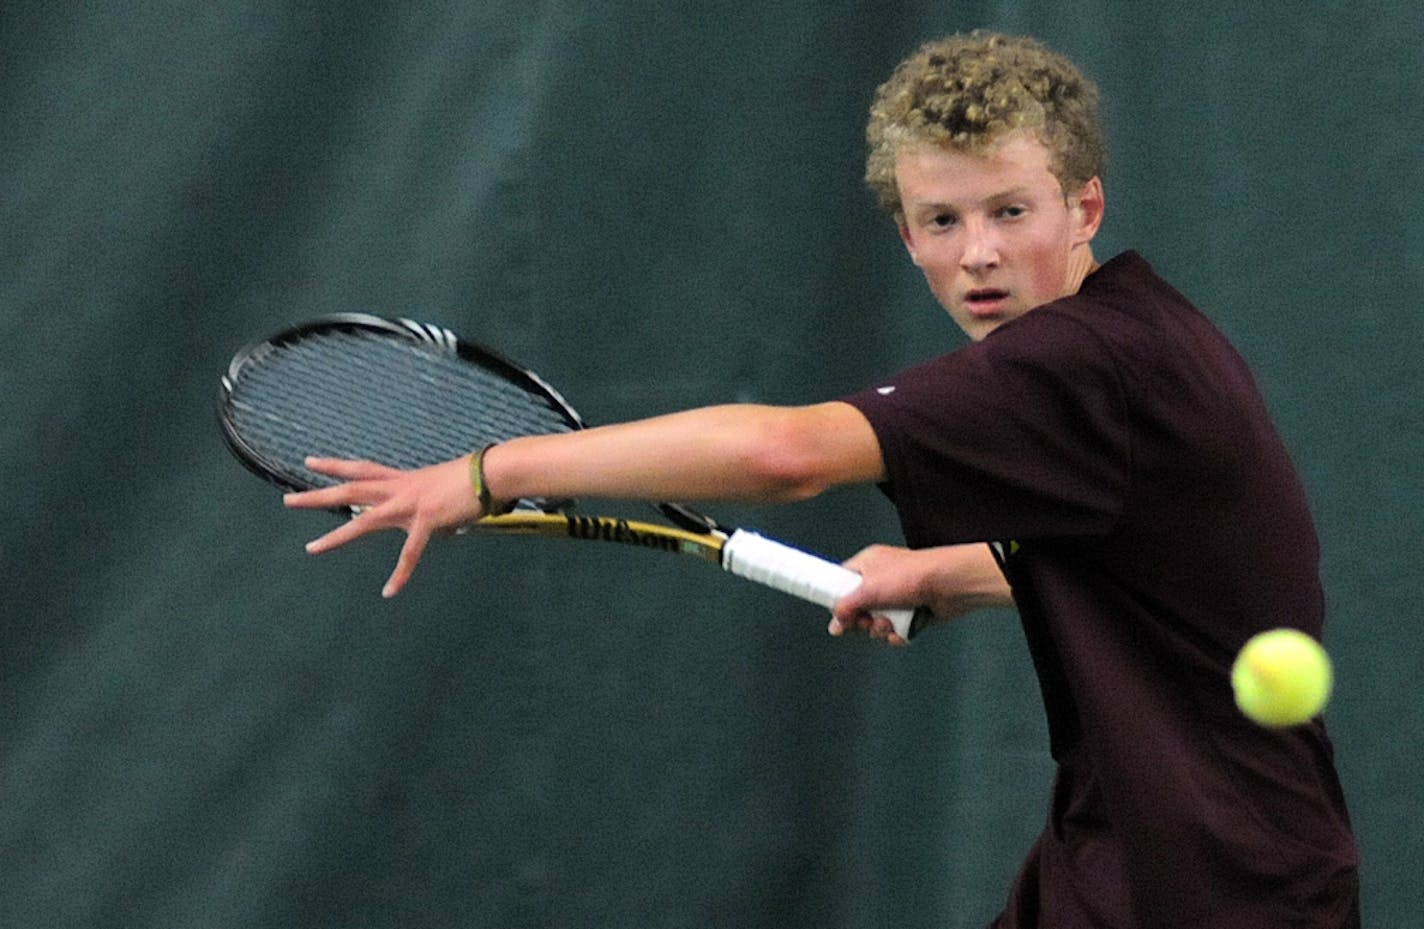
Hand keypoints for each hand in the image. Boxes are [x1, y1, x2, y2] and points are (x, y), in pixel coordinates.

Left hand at [283, 455, 483, 597]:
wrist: (490, 473)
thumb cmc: (473, 478)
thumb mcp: (439, 488)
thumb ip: (427, 505)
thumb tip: (430, 523)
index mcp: (403, 479)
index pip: (361, 469)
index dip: (335, 466)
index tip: (310, 462)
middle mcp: (399, 489)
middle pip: (350, 490)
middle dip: (318, 496)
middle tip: (288, 501)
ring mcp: (409, 505)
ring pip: (364, 521)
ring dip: (336, 537)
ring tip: (311, 548)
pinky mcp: (425, 521)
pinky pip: (409, 553)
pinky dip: (400, 574)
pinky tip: (389, 591)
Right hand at [830, 543, 1012, 643]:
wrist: (948, 585)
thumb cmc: (914, 575)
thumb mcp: (868, 589)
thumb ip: (845, 606)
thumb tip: (835, 622)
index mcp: (867, 565)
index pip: (841, 584)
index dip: (837, 601)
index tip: (838, 615)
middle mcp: (880, 581)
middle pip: (857, 610)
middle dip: (863, 622)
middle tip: (868, 620)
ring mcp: (896, 599)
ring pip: (875, 625)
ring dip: (880, 630)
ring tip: (890, 623)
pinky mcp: (909, 614)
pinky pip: (893, 632)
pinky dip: (896, 635)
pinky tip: (902, 630)